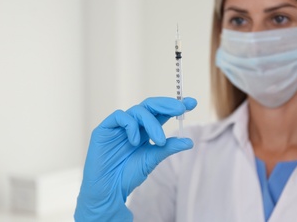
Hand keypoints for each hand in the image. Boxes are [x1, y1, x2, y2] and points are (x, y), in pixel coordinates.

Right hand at [74, 97, 196, 221]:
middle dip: (167, 105)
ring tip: (158, 141)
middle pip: (150, 105)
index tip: (192, 103)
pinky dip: (131, 125)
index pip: (161, 113)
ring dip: (152, 123)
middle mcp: (133, 125)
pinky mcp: (104, 129)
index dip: (175, 106)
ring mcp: (118, 126)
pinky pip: (119, 116)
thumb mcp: (152, 159)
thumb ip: (168, 148)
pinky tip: (135, 140)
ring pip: (138, 110)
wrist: (108, 191)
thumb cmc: (127, 176)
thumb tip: (189, 141)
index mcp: (145, 131)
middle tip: (180, 109)